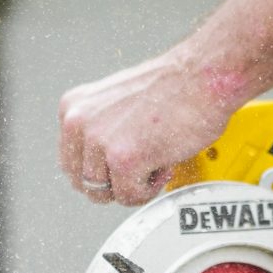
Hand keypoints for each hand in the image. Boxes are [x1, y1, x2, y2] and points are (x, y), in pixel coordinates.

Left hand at [58, 53, 233, 205]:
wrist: (202, 77)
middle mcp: (79, 122)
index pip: (71, 162)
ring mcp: (99, 141)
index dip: (100, 170)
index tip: (119, 168)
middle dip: (113, 183)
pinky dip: (149, 190)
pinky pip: (129, 196)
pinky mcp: (124, 159)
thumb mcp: (116, 102)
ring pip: (104, 193)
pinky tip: (162, 165)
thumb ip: (100, 129)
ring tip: (153, 164)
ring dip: (132, 186)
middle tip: (139, 170)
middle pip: (84, 182)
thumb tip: (100, 161)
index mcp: (74, 108)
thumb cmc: (172, 86)